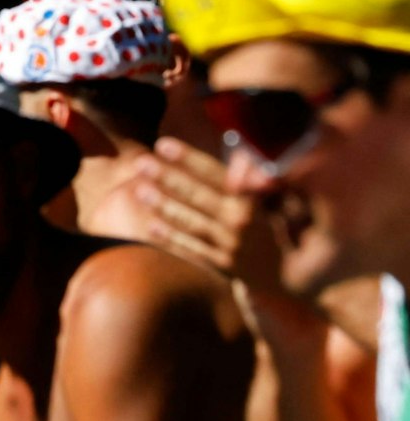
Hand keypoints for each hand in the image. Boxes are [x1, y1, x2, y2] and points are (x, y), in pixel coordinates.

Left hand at [131, 137, 282, 293]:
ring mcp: (232, 244)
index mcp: (251, 199)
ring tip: (140, 190)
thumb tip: (238, 154)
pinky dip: (172, 237)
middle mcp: (241, 221)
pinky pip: (192, 248)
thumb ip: (245, 181)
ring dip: (165, 206)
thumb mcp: (261, 203)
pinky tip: (151, 225)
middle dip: (169, 178)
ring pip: (192, 222)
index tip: (162, 144)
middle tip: (140, 163)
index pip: (215, 173)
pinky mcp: (223, 265)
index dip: (188, 158)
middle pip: (199, 195)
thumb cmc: (263, 229)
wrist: (280, 276)